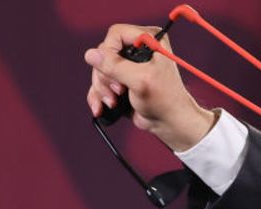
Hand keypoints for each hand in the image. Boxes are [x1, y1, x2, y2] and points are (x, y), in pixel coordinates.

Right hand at [84, 24, 215, 151]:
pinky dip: (98, 95)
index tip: (115, 73)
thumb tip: (91, 54)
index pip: (116, 34)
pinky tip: (100, 107)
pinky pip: (99, 82)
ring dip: (102, 88)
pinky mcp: (122, 80)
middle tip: (120, 91)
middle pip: (104, 53)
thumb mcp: (140, 81)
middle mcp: (139, 48)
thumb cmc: (165, 101)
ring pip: (99, 69)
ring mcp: (129, 64)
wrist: (169, 123)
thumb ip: (115, 66)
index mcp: (150, 40)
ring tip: (113, 102)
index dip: (109, 52)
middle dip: (106, 76)